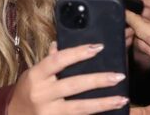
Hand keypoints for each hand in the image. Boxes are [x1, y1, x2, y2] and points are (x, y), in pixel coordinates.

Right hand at [8, 42, 128, 114]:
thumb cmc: (27, 92)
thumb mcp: (33, 74)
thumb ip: (48, 61)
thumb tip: (59, 43)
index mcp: (36, 76)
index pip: (58, 60)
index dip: (78, 53)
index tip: (98, 47)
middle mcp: (42, 94)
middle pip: (74, 84)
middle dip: (98, 80)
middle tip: (119, 76)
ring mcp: (49, 112)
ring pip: (80, 107)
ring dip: (103, 103)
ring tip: (122, 99)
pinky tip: (109, 112)